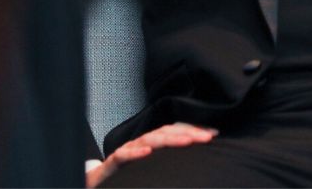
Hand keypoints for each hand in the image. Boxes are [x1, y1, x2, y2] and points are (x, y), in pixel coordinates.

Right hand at [85, 123, 216, 187]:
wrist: (98, 181)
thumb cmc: (128, 173)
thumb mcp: (154, 166)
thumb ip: (171, 161)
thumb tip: (197, 161)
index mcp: (154, 143)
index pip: (176, 130)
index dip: (194, 130)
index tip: (213, 134)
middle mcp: (142, 143)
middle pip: (167, 132)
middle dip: (188, 132)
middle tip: (207, 137)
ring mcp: (128, 150)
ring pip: (149, 139)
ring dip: (169, 139)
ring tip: (187, 141)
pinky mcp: (114, 161)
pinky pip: (124, 154)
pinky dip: (136, 152)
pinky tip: (148, 152)